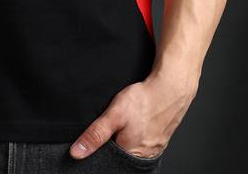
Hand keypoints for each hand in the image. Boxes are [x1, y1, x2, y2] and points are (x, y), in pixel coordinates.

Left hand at [69, 71, 197, 158]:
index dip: (103, 146)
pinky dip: (138, 134)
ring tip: (130, 121)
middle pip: (121, 154)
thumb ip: (96, 134)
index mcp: (130, 155)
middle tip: (120, 122)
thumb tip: (77, 152)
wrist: (171, 87)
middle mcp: (144, 156)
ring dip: (127, 137)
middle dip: (116, 140)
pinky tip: (138, 122)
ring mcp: (154, 149)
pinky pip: (144, 142)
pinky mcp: (160, 140)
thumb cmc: (144, 100)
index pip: (109, 159)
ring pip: (133, 148)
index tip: (106, 131)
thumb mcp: (114, 115)